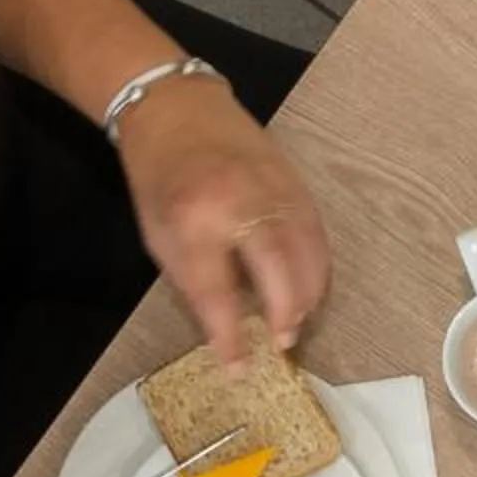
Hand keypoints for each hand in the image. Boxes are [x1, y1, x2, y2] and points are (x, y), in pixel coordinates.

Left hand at [115, 76, 330, 363]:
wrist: (176, 107)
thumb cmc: (159, 178)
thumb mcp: (159, 236)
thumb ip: (194, 281)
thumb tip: (228, 329)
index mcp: (194, 220)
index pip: (218, 292)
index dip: (230, 337)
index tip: (240, 370)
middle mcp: (240, 203)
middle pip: (278, 269)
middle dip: (285, 313)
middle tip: (284, 342)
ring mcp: (273, 189)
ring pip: (307, 253)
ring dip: (308, 295)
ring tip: (298, 321)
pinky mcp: (295, 182)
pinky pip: (317, 233)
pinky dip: (318, 266)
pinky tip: (309, 287)